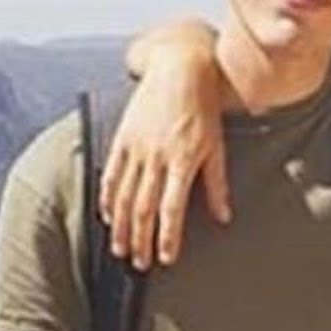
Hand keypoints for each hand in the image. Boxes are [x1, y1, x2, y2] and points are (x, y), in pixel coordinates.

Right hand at [99, 53, 230, 269]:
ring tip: (120, 249)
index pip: (172, 209)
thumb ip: (217, 184)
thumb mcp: (217, 145)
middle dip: (140, 239)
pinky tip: (107, 215)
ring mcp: (136, 147)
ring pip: (123, 195)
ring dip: (121, 226)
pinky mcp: (123, 137)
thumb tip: (223, 217)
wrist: (179, 66)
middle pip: (143, 208)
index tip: (165, 258)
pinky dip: (107, 197)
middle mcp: (156, 156)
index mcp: (183, 160)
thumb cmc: (204, 106)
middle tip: (138, 264)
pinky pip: (111, 173)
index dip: (168, 237)